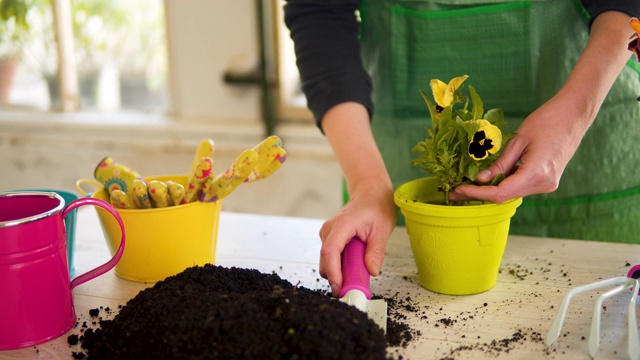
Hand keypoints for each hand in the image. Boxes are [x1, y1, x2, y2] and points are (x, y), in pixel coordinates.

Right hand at [319, 181, 395, 296]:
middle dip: (337, 277)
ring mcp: (327, 234)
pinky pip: (331, 257)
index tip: (340, 287)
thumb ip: (376, 252)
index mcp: (342, 225)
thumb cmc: (377, 206)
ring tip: (358, 272)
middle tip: (355, 286)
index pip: (330, 251)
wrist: (369, 193)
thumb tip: (372, 271)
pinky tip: (354, 263)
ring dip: (340, 271)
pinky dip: (340, 265)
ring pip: (326, 261)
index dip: (333, 272)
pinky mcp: (329, 238)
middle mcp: (329, 229)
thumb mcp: (382, 230)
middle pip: (325, 261)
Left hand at [451, 10, 634, 202]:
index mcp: (536, 173)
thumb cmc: (547, 120)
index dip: (477, 194)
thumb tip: (481, 180)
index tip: (458, 190)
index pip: (500, 193)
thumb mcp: (518, 141)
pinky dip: (504, 183)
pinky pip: (520, 186)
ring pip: (512, 192)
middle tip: (455, 190)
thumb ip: (500, 164)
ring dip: (491, 189)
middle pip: (505, 196)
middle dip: (480, 193)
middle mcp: (544, 184)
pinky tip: (487, 179)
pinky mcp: (547, 180)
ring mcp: (548, 184)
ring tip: (466, 185)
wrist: (574, 114)